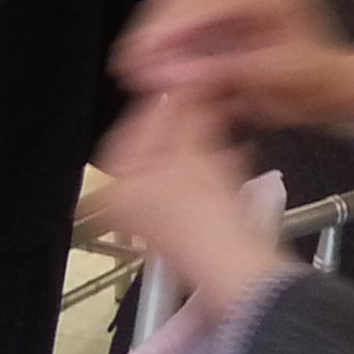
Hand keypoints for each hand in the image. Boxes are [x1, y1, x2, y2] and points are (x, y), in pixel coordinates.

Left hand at [97, 94, 290, 318]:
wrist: (237, 271)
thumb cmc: (205, 221)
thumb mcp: (194, 153)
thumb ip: (188, 112)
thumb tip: (188, 82)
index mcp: (116, 188)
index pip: (135, 128)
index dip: (166, 102)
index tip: (190, 81)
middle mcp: (127, 205)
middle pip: (157, 145)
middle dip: (188, 123)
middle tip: (210, 101)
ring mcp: (155, 217)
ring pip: (179, 162)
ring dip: (205, 142)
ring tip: (226, 125)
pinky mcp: (184, 225)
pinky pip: (194, 182)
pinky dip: (212, 167)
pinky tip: (232, 156)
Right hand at [113, 0, 353, 129]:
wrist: (351, 100)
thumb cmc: (329, 85)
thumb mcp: (282, 77)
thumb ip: (229, 71)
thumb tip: (176, 71)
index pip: (202, 1)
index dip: (166, 26)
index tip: (140, 52)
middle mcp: (249, 3)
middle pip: (186, 10)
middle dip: (155, 38)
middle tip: (129, 68)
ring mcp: (241, 23)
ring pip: (186, 32)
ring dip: (161, 55)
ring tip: (138, 79)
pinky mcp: (235, 45)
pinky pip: (196, 52)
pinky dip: (178, 68)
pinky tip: (161, 85)